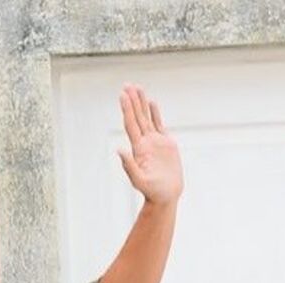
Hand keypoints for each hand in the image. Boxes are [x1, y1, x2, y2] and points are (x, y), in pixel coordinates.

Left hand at [118, 84, 183, 205]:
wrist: (166, 196)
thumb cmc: (152, 191)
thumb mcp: (139, 180)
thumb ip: (129, 165)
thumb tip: (118, 150)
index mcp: (138, 148)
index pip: (131, 124)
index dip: (127, 109)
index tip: (123, 95)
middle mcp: (145, 142)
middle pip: (137, 117)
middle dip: (133, 101)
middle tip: (127, 85)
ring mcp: (155, 142)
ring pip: (147, 118)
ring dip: (142, 103)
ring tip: (137, 88)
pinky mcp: (166, 144)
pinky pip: (159, 124)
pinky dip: (155, 113)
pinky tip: (151, 103)